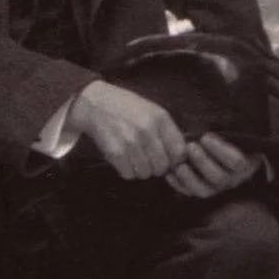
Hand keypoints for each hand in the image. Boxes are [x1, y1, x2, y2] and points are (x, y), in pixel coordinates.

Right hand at [71, 81, 186, 180]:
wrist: (96, 104)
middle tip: (151, 161)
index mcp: (160, 118)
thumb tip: (182, 157)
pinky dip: (127, 171)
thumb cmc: (127, 108)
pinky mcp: (115, 152)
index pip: (179, 151)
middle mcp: (147, 131)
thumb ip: (168, 131)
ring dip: (142, 170)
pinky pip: (128, 174)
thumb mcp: (152, 110)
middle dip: (158, 168)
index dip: (177, 160)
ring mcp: (130, 142)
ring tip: (136, 158)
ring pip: (146, 173)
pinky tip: (125, 159)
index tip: (171, 160)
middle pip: (163, 166)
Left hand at [164, 133, 260, 199]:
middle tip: (190, 146)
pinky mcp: (200, 191)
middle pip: (219, 178)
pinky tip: (169, 173)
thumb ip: (229, 129)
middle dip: (203, 162)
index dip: (220, 151)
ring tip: (178, 164)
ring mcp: (216, 188)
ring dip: (190, 177)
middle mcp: (232, 179)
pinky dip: (178, 184)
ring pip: (204, 190)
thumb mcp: (232, 129)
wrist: (213, 143)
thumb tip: (219, 125)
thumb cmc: (225, 132)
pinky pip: (189, 193)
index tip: (205, 137)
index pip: (237, 162)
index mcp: (246, 164)